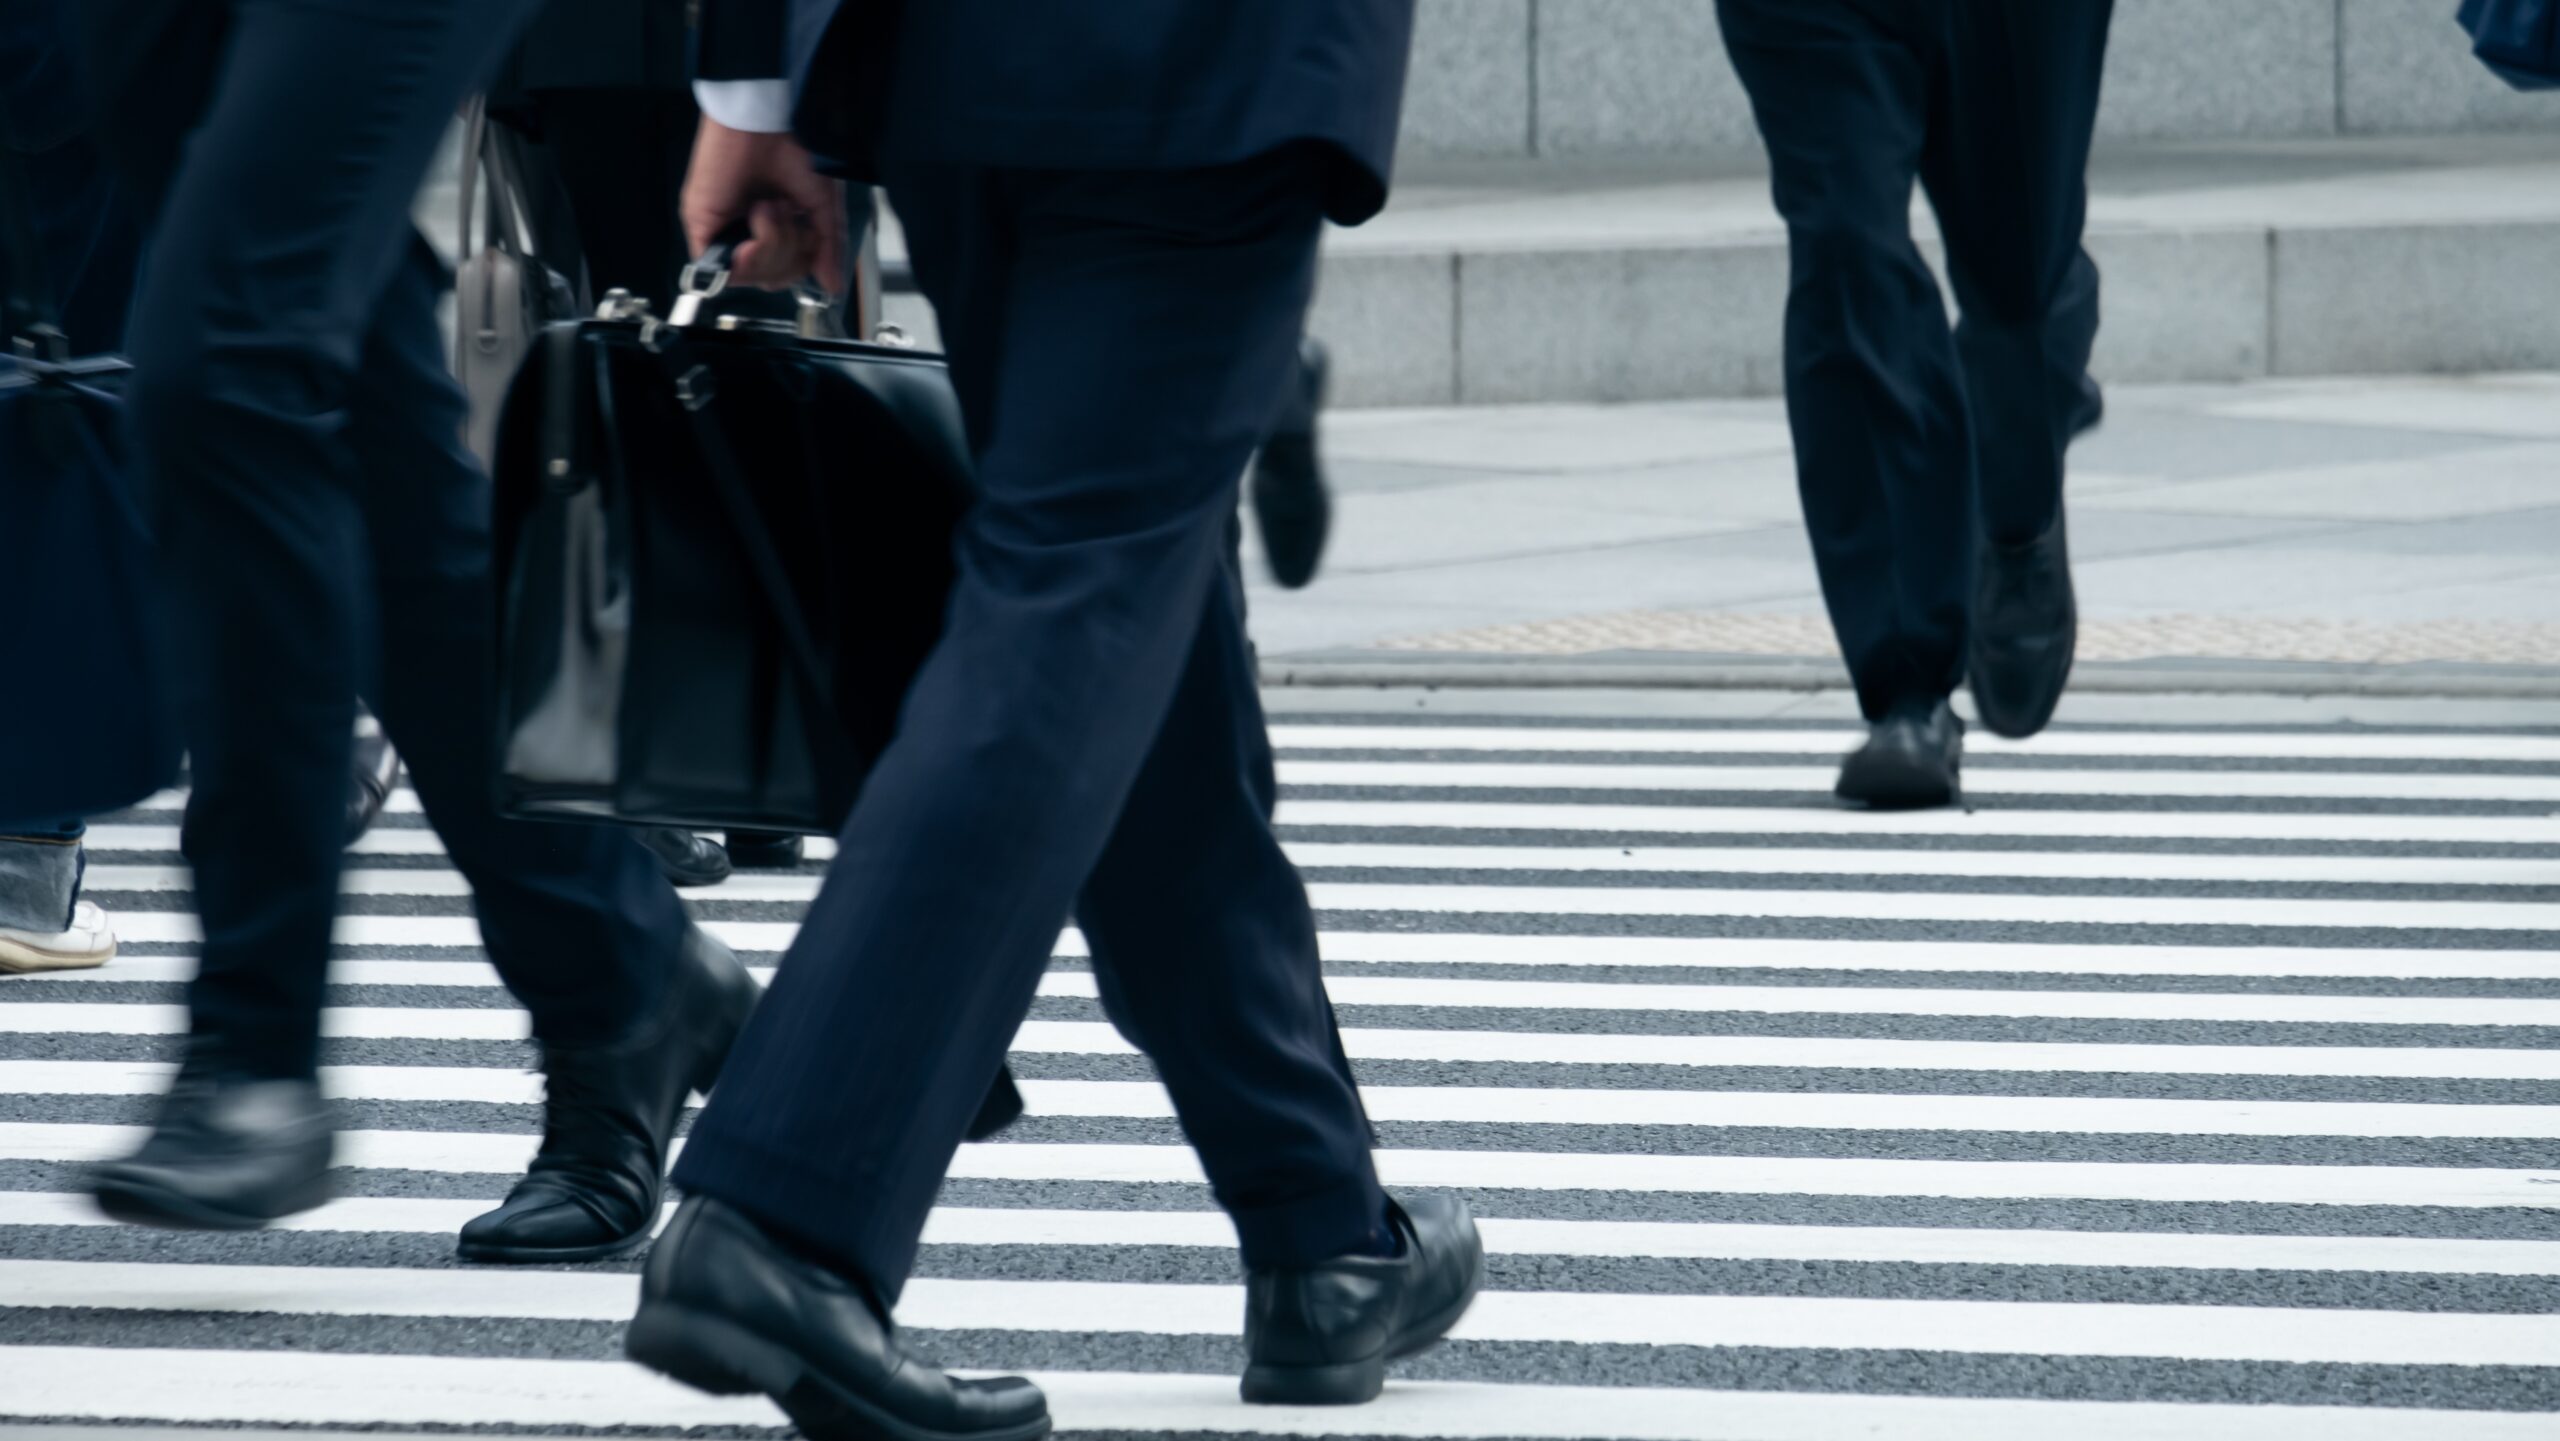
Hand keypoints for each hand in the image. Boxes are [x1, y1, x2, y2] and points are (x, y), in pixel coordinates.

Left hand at [681, 118, 845, 291]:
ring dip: (772, 246)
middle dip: (788, 255)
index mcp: (772, 227)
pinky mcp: (701, 225)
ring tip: (772, 207)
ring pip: (748, 276)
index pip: (785, 273)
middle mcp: (744, 231)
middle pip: (769, 279)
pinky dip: (748, 253)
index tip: (809, 235)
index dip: (800, 265)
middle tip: (790, 216)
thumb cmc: (791, 146)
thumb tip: (832, 283)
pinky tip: (760, 220)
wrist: (768, 118)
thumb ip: (826, 248)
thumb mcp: (821, 205)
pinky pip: (723, 268)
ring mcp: (722, 230)